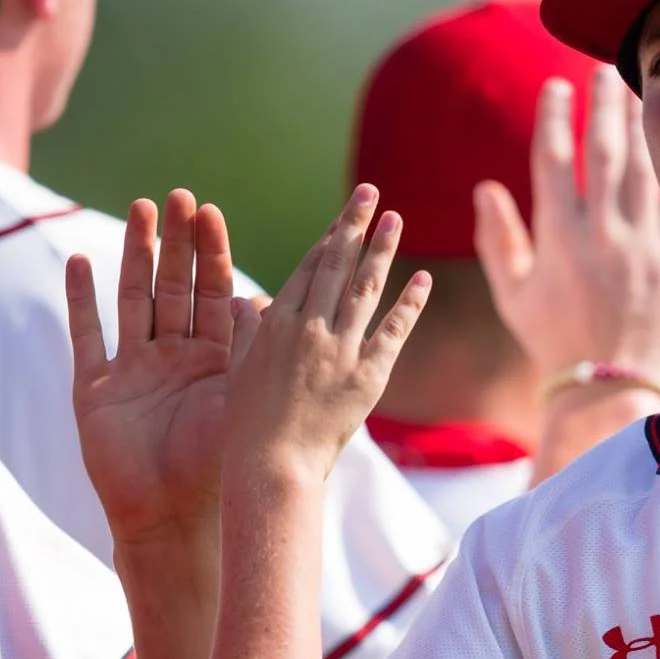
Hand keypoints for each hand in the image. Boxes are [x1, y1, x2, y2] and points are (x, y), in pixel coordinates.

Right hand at [68, 189, 237, 547]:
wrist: (174, 519)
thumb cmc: (216, 469)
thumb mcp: (238, 400)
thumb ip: (249, 353)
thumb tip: (266, 299)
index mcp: (213, 360)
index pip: (213, 293)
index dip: (210, 253)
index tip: (210, 212)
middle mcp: (173, 358)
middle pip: (173, 286)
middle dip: (176, 242)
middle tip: (177, 196)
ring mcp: (132, 370)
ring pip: (133, 300)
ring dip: (134, 255)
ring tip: (140, 209)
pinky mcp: (95, 389)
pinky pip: (87, 336)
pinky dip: (81, 301)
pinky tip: (79, 262)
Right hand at [221, 184, 428, 485]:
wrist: (272, 465)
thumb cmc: (247, 423)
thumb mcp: (237, 370)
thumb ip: (244, 331)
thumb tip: (243, 300)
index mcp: (276, 322)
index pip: (308, 267)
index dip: (330, 236)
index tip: (344, 214)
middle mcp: (309, 328)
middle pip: (337, 266)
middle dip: (355, 225)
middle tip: (371, 193)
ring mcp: (339, 350)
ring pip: (365, 288)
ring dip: (382, 250)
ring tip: (395, 218)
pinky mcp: (367, 376)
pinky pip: (393, 332)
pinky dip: (410, 304)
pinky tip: (422, 279)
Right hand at [475, 65, 659, 386]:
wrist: (611, 390)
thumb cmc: (556, 343)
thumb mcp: (514, 297)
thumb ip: (498, 240)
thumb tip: (486, 188)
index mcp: (558, 240)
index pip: (553, 160)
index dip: (553, 117)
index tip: (556, 86)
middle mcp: (602, 236)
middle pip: (604, 152)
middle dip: (603, 103)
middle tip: (605, 68)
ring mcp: (644, 248)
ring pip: (645, 170)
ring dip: (642, 125)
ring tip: (642, 92)